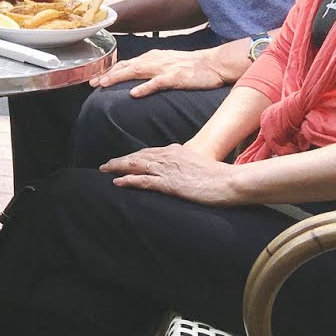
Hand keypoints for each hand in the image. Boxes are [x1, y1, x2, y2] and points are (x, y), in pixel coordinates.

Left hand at [86, 47, 228, 97]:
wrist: (214, 63)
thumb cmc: (192, 66)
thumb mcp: (167, 63)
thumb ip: (152, 69)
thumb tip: (136, 78)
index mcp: (152, 57)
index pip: (126, 63)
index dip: (109, 71)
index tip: (95, 78)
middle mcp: (155, 60)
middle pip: (126, 66)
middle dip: (107, 74)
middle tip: (91, 83)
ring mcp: (164, 68)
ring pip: (136, 71)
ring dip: (118, 78)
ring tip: (104, 85)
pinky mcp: (176, 76)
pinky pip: (157, 82)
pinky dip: (144, 87)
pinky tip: (134, 93)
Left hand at [102, 144, 239, 205]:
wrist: (231, 181)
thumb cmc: (220, 177)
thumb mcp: (200, 166)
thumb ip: (187, 166)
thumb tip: (181, 173)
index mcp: (177, 151)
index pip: (149, 152)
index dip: (133, 156)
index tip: (122, 160)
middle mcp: (169, 156)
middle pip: (138, 156)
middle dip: (120, 160)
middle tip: (106, 165)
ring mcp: (169, 170)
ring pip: (136, 165)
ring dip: (118, 167)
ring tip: (104, 170)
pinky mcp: (170, 184)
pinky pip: (144, 181)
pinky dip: (128, 180)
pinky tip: (117, 182)